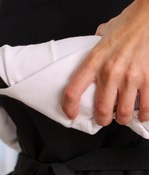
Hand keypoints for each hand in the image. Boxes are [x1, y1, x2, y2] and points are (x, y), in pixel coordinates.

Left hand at [62, 0, 148, 125]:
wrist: (146, 17)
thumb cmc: (124, 26)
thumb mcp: (99, 38)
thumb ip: (90, 51)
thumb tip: (82, 54)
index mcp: (93, 62)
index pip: (73, 91)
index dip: (69, 108)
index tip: (71, 114)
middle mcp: (110, 72)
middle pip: (101, 109)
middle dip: (101, 120)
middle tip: (102, 119)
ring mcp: (130, 77)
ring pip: (123, 112)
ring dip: (121, 119)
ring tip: (120, 118)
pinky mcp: (148, 78)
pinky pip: (146, 105)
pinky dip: (143, 115)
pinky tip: (140, 115)